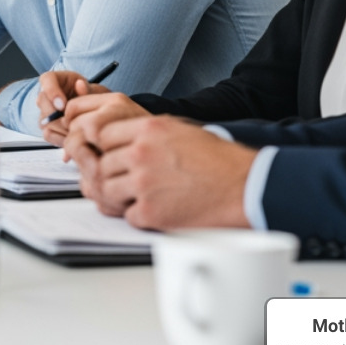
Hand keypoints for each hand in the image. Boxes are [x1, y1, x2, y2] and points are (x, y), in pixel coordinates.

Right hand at [35, 71, 109, 140]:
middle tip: (72, 122)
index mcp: (52, 79)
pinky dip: (61, 138)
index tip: (63, 105)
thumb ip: (86, 89)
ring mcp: (44, 111)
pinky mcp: (46, 126)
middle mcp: (45, 94)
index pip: (47, 80)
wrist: (89, 109)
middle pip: (42, 102)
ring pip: (44, 120)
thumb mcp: (91, 89)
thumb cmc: (88, 95)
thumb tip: (80, 85)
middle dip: (56, 115)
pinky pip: (48, 134)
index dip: (52, 93)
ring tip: (76, 131)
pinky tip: (73, 138)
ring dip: (60, 128)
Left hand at [81, 116, 253, 229]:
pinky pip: (127, 215)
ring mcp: (143, 183)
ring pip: (107, 190)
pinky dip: (138, 215)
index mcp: (147, 130)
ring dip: (120, 195)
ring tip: (139, 196)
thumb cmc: (217, 159)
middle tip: (124, 180)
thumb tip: (120, 139)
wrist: (243, 185)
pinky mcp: (151, 212)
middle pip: (102, 164)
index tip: (112, 155)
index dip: (105, 147)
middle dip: (112, 173)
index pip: (101, 135)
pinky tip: (155, 209)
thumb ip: (145, 132)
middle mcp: (140, 153)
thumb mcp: (178, 129)